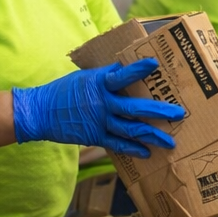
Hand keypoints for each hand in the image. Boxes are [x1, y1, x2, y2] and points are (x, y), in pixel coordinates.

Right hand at [12, 59, 185, 158]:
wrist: (39, 112)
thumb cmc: (63, 90)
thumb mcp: (85, 77)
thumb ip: (107, 75)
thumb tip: (126, 66)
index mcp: (98, 83)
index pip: (121, 75)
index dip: (137, 69)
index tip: (155, 64)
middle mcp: (101, 103)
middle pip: (134, 107)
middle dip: (159, 111)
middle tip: (178, 113)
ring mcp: (99, 122)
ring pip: (130, 129)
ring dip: (152, 135)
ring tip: (170, 141)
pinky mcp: (94, 137)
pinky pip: (117, 144)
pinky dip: (133, 148)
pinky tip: (147, 152)